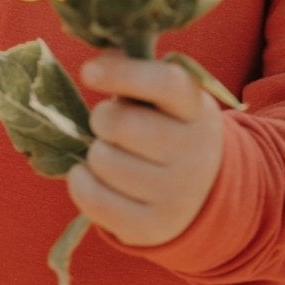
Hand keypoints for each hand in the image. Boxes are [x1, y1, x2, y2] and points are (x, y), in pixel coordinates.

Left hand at [66, 53, 224, 247]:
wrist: (204, 191)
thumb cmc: (170, 129)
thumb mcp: (166, 99)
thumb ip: (135, 73)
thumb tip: (102, 58)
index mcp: (197, 111)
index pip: (165, 84)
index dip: (123, 73)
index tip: (89, 72)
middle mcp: (194, 153)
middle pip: (122, 124)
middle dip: (102, 119)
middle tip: (108, 122)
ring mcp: (176, 194)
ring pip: (104, 161)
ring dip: (95, 152)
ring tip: (110, 152)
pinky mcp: (152, 227)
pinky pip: (94, 199)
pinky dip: (80, 182)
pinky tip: (91, 174)